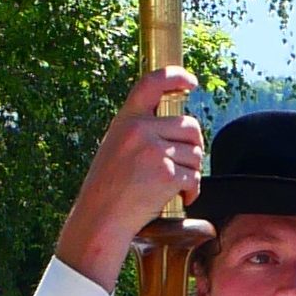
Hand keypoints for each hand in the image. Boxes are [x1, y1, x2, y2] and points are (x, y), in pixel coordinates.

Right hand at [51, 66, 208, 279]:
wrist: (100, 219)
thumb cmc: (108, 188)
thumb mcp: (115, 147)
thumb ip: (141, 131)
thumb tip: (181, 126)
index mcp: (125, 120)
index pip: (152, 83)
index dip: (176, 76)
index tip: (191, 82)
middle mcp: (139, 130)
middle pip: (189, 125)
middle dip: (193, 146)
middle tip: (183, 164)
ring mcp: (153, 151)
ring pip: (195, 153)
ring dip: (192, 171)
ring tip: (174, 185)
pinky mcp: (166, 174)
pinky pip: (194, 176)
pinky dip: (193, 190)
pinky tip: (181, 198)